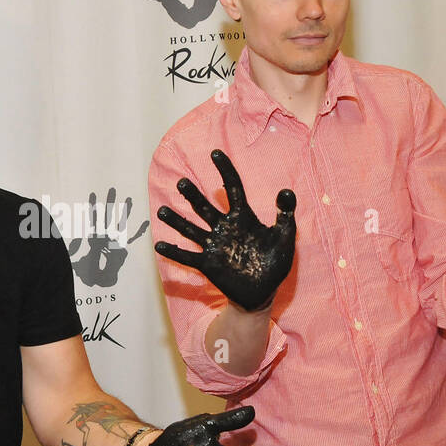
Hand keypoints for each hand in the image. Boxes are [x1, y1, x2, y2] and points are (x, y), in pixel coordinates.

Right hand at [155, 149, 295, 310]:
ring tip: (163, 211)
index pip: (233, 188)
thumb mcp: (284, 237)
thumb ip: (286, 215)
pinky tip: (159, 246)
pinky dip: (174, 251)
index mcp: (243, 218)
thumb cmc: (274, 264)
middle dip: (193, 195)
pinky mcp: (207, 264)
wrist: (263, 292)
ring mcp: (214, 245)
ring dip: (177, 220)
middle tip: (182, 183)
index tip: (215, 153)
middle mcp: (224, 228)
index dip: (225, 170)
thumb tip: (286, 190)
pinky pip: (187, 257)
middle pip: (205, 207)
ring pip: (192, 229)